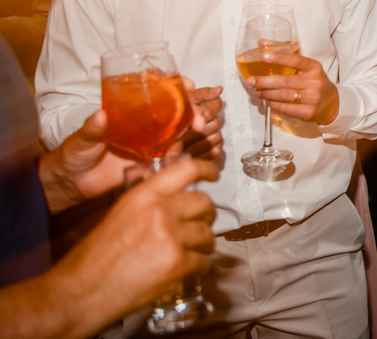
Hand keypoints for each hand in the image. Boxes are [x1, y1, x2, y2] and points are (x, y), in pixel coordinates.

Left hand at [38, 76, 217, 212]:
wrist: (75, 183)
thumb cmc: (76, 153)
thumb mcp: (82, 137)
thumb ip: (92, 128)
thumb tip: (100, 115)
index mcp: (134, 112)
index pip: (163, 93)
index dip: (181, 86)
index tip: (191, 86)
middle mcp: (149, 124)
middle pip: (184, 110)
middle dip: (201, 108)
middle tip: (204, 118)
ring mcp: (155, 143)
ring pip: (189, 131)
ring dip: (206, 129)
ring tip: (213, 132)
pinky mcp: (157, 162)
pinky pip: (184, 155)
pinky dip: (202, 152)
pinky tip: (213, 151)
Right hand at [58, 157, 216, 315]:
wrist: (81, 290)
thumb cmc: (95, 256)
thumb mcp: (121, 213)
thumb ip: (149, 201)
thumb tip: (175, 197)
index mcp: (144, 195)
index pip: (187, 169)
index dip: (206, 169)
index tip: (213, 174)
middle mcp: (161, 211)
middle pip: (204, 203)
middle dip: (204, 215)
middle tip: (197, 224)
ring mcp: (172, 238)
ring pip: (208, 235)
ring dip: (202, 244)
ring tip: (187, 250)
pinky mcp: (177, 264)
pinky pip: (203, 262)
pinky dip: (197, 267)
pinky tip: (183, 269)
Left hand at [246, 49, 340, 125]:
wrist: (330, 103)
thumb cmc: (313, 81)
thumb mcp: (305, 66)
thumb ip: (284, 53)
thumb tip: (261, 42)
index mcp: (314, 67)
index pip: (296, 60)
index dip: (280, 58)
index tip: (264, 55)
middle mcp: (314, 82)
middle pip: (285, 81)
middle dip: (264, 81)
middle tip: (251, 81)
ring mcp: (312, 98)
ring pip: (284, 95)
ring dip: (267, 94)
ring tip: (257, 91)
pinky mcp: (308, 112)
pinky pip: (286, 109)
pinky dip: (274, 104)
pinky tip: (268, 101)